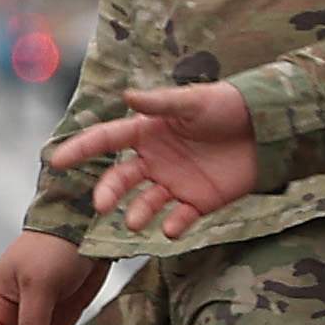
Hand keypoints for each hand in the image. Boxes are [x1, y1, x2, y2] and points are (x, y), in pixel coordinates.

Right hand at [44, 81, 256, 238]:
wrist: (268, 129)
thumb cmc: (228, 106)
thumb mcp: (195, 100)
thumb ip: (161, 103)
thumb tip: (126, 96)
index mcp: (148, 131)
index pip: (107, 140)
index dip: (81, 149)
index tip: (56, 160)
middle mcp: (155, 159)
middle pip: (121, 178)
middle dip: (108, 191)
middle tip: (101, 204)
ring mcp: (174, 183)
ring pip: (145, 203)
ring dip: (136, 213)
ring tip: (133, 222)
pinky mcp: (198, 202)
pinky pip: (180, 218)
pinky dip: (173, 226)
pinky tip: (171, 228)